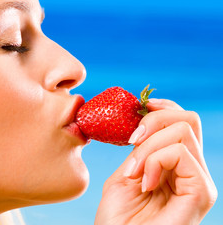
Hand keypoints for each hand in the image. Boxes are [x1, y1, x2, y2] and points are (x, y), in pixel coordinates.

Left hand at [95, 99, 216, 224]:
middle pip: (188, 119)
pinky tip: (144, 182)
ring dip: (148, 146)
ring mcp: (199, 180)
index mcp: (175, 164)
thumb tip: (146, 117)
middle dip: (154, 121)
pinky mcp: (201, 192)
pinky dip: (154, 160)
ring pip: (183, 132)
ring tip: (134, 171)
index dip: (163, 107)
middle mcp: (192, 169)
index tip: (141, 106)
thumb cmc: (118, 215)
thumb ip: (141, 147)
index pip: (182, 120)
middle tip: (132, 142)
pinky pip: (180, 153)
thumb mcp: (127, 170)